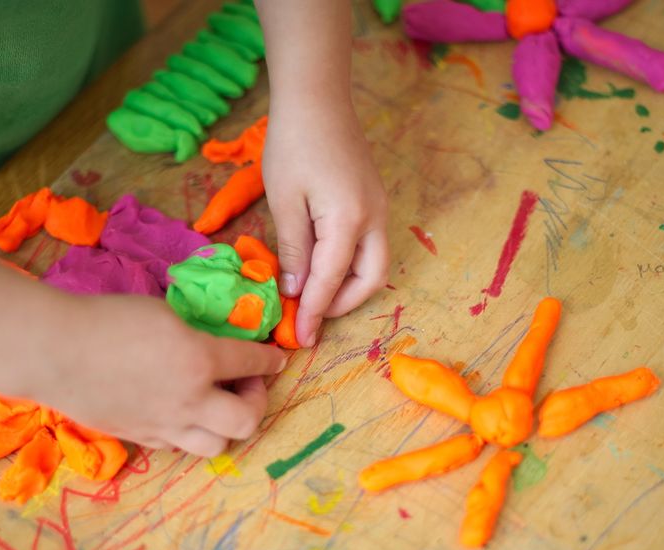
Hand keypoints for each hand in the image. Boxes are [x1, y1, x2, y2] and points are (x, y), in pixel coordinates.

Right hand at [27, 294, 285, 456]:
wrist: (55, 351)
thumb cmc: (106, 318)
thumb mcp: (163, 312)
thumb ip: (196, 333)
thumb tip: (217, 340)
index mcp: (199, 361)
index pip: (253, 363)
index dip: (271, 360)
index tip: (276, 358)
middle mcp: (189, 401)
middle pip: (246, 422)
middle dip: (257, 402)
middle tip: (246, 384)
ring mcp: (165, 426)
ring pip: (216, 446)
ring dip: (225, 426)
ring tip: (216, 405)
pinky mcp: (141, 439)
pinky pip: (179, 446)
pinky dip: (190, 431)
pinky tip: (181, 411)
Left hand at [263, 102, 389, 346]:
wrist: (317, 97)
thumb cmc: (294, 143)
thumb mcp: (285, 201)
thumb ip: (294, 250)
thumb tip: (296, 292)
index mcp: (349, 220)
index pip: (330, 280)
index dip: (314, 312)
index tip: (299, 337)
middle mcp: (374, 218)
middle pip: (370, 279)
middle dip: (341, 304)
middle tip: (309, 315)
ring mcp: (379, 208)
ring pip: (374, 264)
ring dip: (347, 286)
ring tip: (313, 293)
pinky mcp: (373, 200)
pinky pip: (368, 245)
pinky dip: (349, 265)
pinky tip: (321, 265)